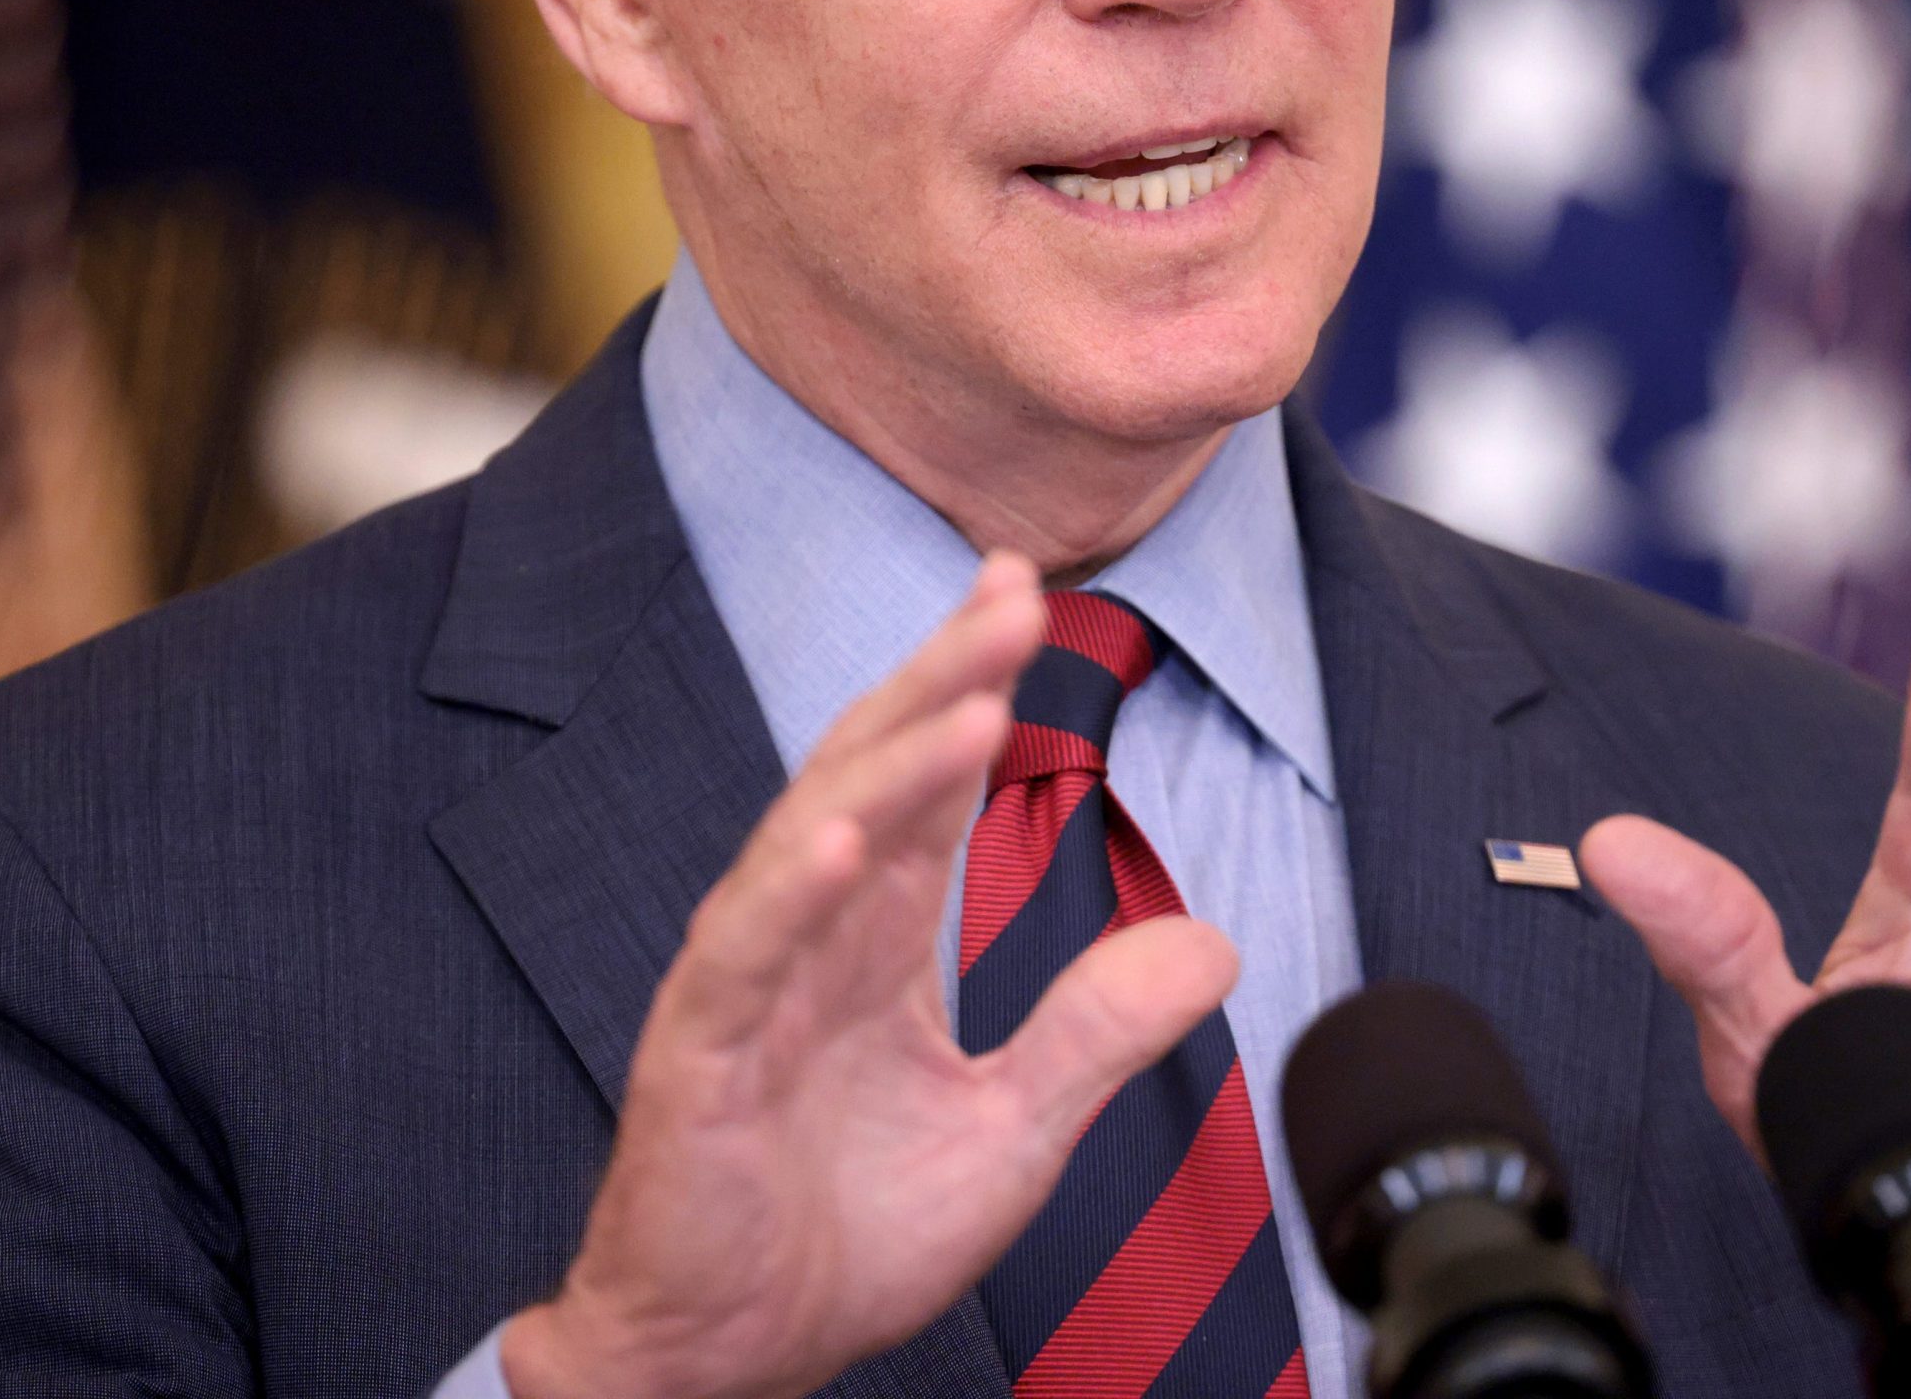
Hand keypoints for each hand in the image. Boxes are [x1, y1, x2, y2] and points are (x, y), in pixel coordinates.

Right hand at [500, 553, 1237, 1398]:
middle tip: (1012, 595)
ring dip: (890, 767)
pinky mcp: (697, 1058)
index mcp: (875, 940)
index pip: (926, 784)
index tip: (1023, 590)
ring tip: (969, 696)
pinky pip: (741, 957)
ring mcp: (750, 988)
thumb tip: (1213, 943)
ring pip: (813, 842)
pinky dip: (788, 895)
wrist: (737, 1358)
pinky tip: (842, 837)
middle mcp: (810, 937)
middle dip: (942, 681)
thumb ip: (1095, 1030)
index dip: (970, 685)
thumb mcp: (1012, 1128)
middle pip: (871, 777)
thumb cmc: (849, 1234)